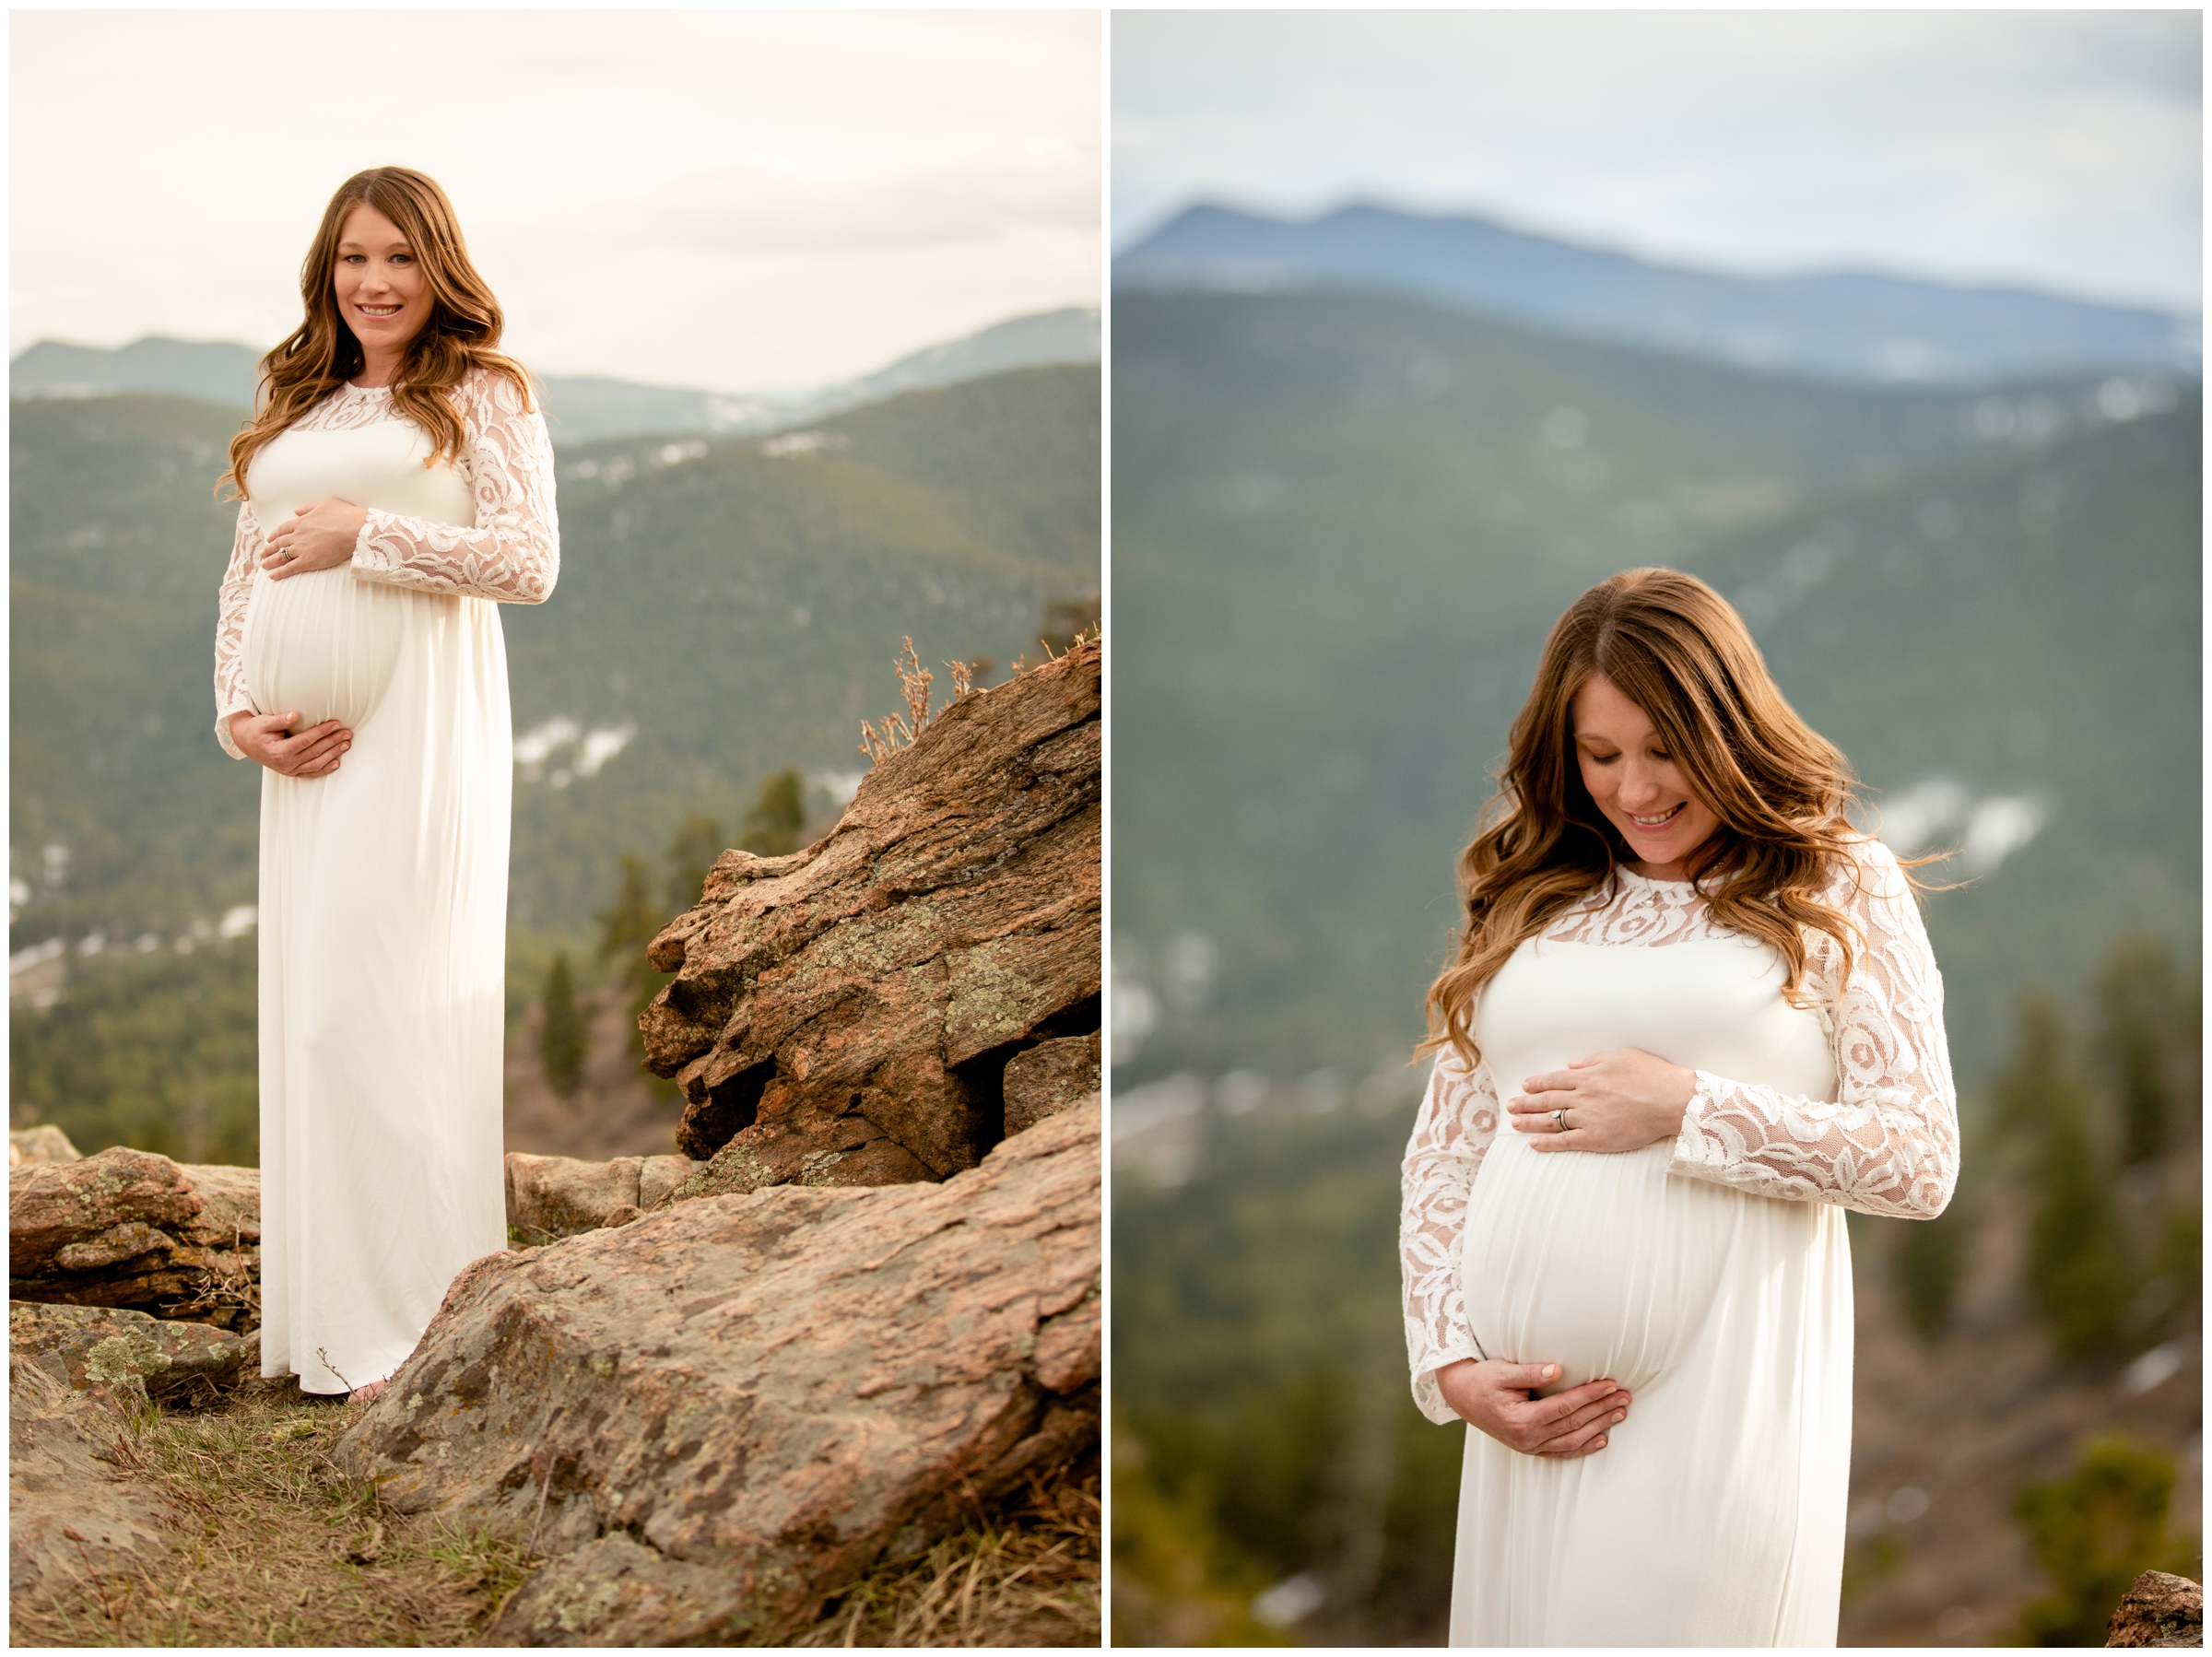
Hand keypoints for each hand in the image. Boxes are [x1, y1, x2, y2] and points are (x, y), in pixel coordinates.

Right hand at [229, 709, 350, 776]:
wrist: (245, 741)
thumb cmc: (256, 729)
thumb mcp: (264, 722)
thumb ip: (279, 720)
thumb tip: (295, 715)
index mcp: (279, 751)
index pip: (306, 740)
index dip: (322, 732)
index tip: (336, 723)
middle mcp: (285, 764)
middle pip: (315, 752)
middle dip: (333, 742)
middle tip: (348, 733)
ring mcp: (289, 770)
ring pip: (316, 764)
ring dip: (333, 754)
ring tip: (346, 744)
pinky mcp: (291, 772)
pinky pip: (311, 773)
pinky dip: (325, 769)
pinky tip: (337, 763)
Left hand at [261, 497, 368, 578]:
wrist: (355, 529)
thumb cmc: (344, 515)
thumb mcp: (324, 504)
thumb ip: (308, 507)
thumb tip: (297, 510)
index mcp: (301, 521)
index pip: (283, 529)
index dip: (275, 534)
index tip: (270, 539)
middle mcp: (298, 535)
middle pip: (278, 543)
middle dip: (269, 549)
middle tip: (263, 553)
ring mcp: (302, 548)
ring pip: (281, 556)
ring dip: (270, 561)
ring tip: (264, 565)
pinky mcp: (309, 561)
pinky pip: (290, 568)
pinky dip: (280, 572)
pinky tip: (272, 576)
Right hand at [1435, 1358, 1629, 1456]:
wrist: (1461, 1396)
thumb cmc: (1481, 1380)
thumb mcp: (1502, 1371)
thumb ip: (1531, 1372)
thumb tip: (1558, 1370)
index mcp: (1522, 1419)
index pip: (1565, 1406)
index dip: (1590, 1395)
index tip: (1610, 1383)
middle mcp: (1528, 1438)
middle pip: (1574, 1423)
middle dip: (1602, 1409)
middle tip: (1625, 1397)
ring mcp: (1529, 1446)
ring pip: (1573, 1439)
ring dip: (1599, 1426)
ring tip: (1620, 1413)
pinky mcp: (1530, 1448)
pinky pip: (1562, 1451)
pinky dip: (1583, 1446)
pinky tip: (1601, 1438)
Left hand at [1508, 1048, 1695, 1153]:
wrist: (1672, 1100)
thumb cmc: (1652, 1075)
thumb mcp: (1622, 1057)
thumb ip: (1594, 1061)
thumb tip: (1573, 1066)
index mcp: (1588, 1076)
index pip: (1554, 1080)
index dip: (1537, 1083)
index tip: (1525, 1086)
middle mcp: (1583, 1096)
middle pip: (1547, 1099)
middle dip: (1526, 1103)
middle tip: (1510, 1106)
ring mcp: (1589, 1118)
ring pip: (1552, 1120)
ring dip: (1530, 1122)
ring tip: (1515, 1123)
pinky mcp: (1597, 1138)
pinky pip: (1566, 1141)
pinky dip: (1548, 1143)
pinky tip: (1534, 1143)